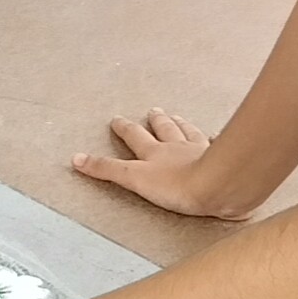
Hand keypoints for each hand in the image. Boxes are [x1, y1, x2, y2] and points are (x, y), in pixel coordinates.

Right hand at [71, 107, 246, 220]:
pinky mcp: (221, 159)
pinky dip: (214, 139)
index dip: (123, 129)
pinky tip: (215, 134)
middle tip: (152, 111)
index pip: (134, 137)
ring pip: (187, 133)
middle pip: (163, 130)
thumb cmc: (178, 187)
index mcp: (154, 154)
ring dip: (180, 124)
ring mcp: (200, 151)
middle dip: (154, 121)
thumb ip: (107, 170)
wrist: (217, 186)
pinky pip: (216, 144)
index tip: (115, 119)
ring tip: (176, 116)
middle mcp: (176, 148)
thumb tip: (76, 159)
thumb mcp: (134, 179)